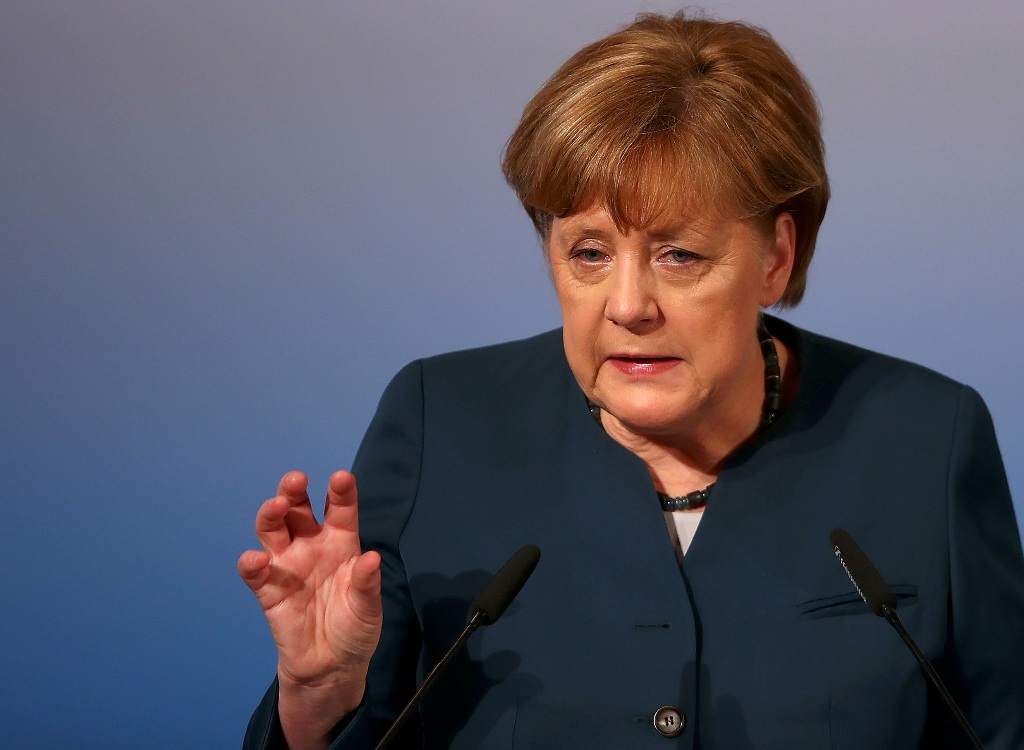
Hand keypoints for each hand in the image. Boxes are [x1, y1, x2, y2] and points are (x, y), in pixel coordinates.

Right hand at [238, 471, 382, 748]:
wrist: (331, 668)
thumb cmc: (354, 629)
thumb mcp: (368, 609)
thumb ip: (367, 584)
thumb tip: (372, 559)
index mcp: (341, 543)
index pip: (340, 511)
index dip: (340, 492)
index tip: (341, 477)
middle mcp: (311, 547)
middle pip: (298, 511)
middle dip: (294, 492)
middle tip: (296, 480)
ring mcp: (287, 566)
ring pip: (272, 530)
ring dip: (270, 514)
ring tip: (277, 506)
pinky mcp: (268, 591)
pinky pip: (255, 572)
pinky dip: (252, 563)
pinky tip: (257, 559)